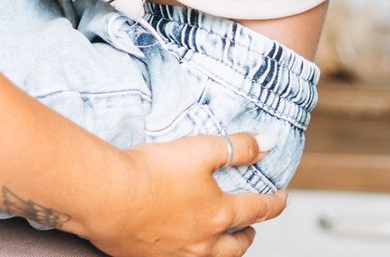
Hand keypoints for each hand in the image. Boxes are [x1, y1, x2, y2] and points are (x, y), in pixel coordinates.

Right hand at [81, 134, 284, 256]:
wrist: (107, 197)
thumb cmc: (152, 172)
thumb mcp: (200, 149)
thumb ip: (237, 147)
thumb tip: (269, 143)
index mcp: (219, 214)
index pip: (258, 210)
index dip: (274, 202)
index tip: (282, 197)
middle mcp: (203, 242)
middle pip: (236, 245)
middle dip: (248, 235)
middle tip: (251, 228)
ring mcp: (177, 254)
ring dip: (222, 250)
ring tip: (220, 242)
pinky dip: (189, 254)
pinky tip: (180, 245)